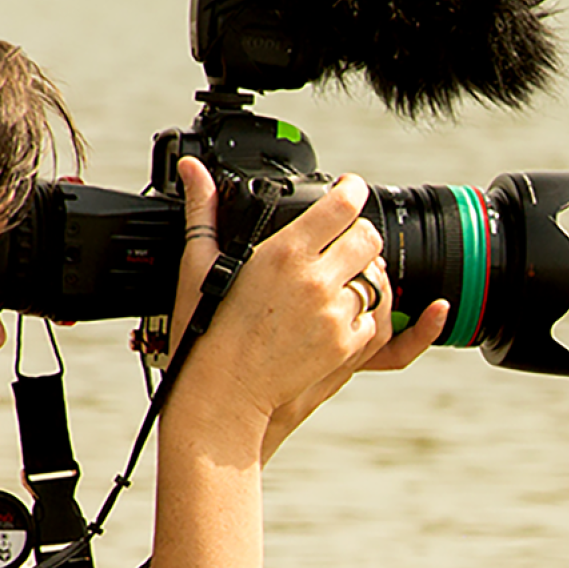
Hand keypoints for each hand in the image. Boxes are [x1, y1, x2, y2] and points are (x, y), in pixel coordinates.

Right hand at [168, 157, 445, 461]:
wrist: (221, 396)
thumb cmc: (203, 333)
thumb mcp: (199, 267)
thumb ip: (201, 211)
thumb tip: (191, 170)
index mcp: (283, 254)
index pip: (342, 205)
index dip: (351, 190)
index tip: (348, 188)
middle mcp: (316, 281)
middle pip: (368, 238)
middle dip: (359, 234)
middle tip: (343, 238)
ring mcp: (335, 316)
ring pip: (377, 279)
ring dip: (363, 275)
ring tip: (339, 280)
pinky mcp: (346, 349)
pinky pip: (375, 320)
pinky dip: (363, 314)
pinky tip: (338, 314)